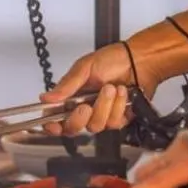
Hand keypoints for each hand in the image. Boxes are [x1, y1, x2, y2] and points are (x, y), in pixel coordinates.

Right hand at [40, 43, 164, 135]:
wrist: (140, 60)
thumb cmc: (113, 59)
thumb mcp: (85, 68)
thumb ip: (66, 86)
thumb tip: (46, 98)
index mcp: (71, 95)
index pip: (55, 117)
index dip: (52, 126)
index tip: (54, 126)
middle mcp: (84, 107)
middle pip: (73, 128)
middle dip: (79, 118)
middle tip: (85, 106)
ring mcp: (101, 114)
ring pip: (95, 126)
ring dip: (104, 106)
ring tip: (111, 88)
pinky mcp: (118, 118)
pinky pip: (114, 123)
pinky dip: (119, 106)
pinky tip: (123, 93)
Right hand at [113, 137, 187, 187]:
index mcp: (187, 165)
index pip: (154, 183)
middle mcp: (177, 150)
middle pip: (147, 174)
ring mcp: (177, 143)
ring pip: (153, 167)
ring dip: (160, 184)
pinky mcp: (179, 142)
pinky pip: (162, 161)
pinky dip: (166, 175)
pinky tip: (183, 182)